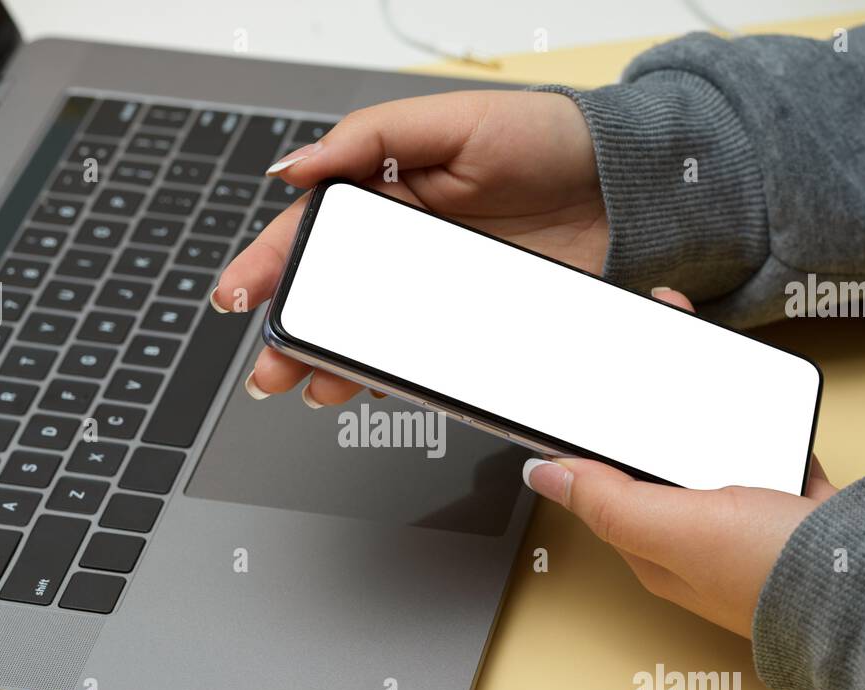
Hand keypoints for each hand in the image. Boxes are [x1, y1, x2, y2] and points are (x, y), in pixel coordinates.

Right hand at [213, 90, 606, 406]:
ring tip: (313, 392)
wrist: (625, 184)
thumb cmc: (543, 137)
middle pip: (334, 295)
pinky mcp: (478, 322)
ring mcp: (440, 289)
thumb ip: (371, 138)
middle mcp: (407, 246)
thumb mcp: (453, 122)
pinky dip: (397, 377)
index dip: (270, 264)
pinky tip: (374, 390)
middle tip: (270, 372)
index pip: (313, 232)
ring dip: (336, 367)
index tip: (239, 297)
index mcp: (389, 192)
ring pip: (373, 334)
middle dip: (294, 336)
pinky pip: (428, 356)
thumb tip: (296, 168)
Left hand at [523, 289, 837, 638]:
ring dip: (698, 398)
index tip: (585, 382)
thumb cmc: (773, 573)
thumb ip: (609, 502)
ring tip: (690, 346)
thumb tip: (544, 475)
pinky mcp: (792, 496)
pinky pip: (762, 441)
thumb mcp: (674, 530)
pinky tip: (750, 384)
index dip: (591, 433)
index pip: (606, 481)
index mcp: (658, 546)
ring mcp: (748, 515)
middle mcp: (698, 533)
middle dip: (645, 399)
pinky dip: (754, 411)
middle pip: (658, 453)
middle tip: (643, 340)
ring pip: (710, 442)